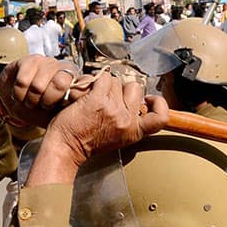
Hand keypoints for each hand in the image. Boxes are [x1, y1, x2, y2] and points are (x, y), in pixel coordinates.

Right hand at [0, 55, 89, 127]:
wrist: (19, 103)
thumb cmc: (42, 109)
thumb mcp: (61, 114)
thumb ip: (74, 107)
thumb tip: (86, 99)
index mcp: (75, 79)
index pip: (78, 86)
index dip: (66, 100)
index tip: (57, 107)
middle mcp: (62, 67)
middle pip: (60, 83)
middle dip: (47, 101)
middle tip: (42, 106)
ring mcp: (46, 62)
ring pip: (38, 85)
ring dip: (31, 100)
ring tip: (31, 102)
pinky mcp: (28, 61)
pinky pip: (23, 81)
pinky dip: (19, 94)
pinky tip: (20, 95)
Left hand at [28, 72, 168, 184]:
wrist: (65, 148)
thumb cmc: (86, 141)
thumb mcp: (118, 137)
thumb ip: (130, 121)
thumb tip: (139, 103)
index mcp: (134, 132)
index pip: (161, 117)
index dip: (159, 104)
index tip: (149, 100)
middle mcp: (126, 121)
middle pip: (135, 88)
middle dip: (122, 89)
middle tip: (108, 100)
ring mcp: (113, 109)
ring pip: (116, 82)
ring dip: (104, 86)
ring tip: (94, 100)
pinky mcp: (97, 100)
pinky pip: (102, 79)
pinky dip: (93, 82)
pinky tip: (87, 94)